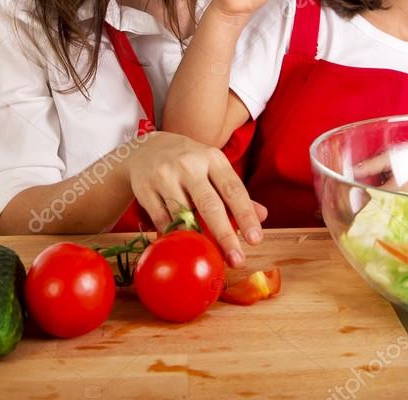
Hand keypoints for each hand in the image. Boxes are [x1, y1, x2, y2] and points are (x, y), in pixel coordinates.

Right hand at [127, 131, 267, 267]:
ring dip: (197, 239)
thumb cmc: (189, 163)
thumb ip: (235, 193)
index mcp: (212, 158)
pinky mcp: (145, 188)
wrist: (146, 148)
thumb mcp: (214, 168)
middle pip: (209, 205)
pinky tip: (182, 244)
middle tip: (237, 259)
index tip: (255, 239)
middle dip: (225, 235)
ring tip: (208, 254)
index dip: (246, 215)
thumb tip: (262, 215)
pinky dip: (173, 235)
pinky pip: (162, 220)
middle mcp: (189, 164)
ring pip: (183, 216)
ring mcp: (164, 175)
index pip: (233, 189)